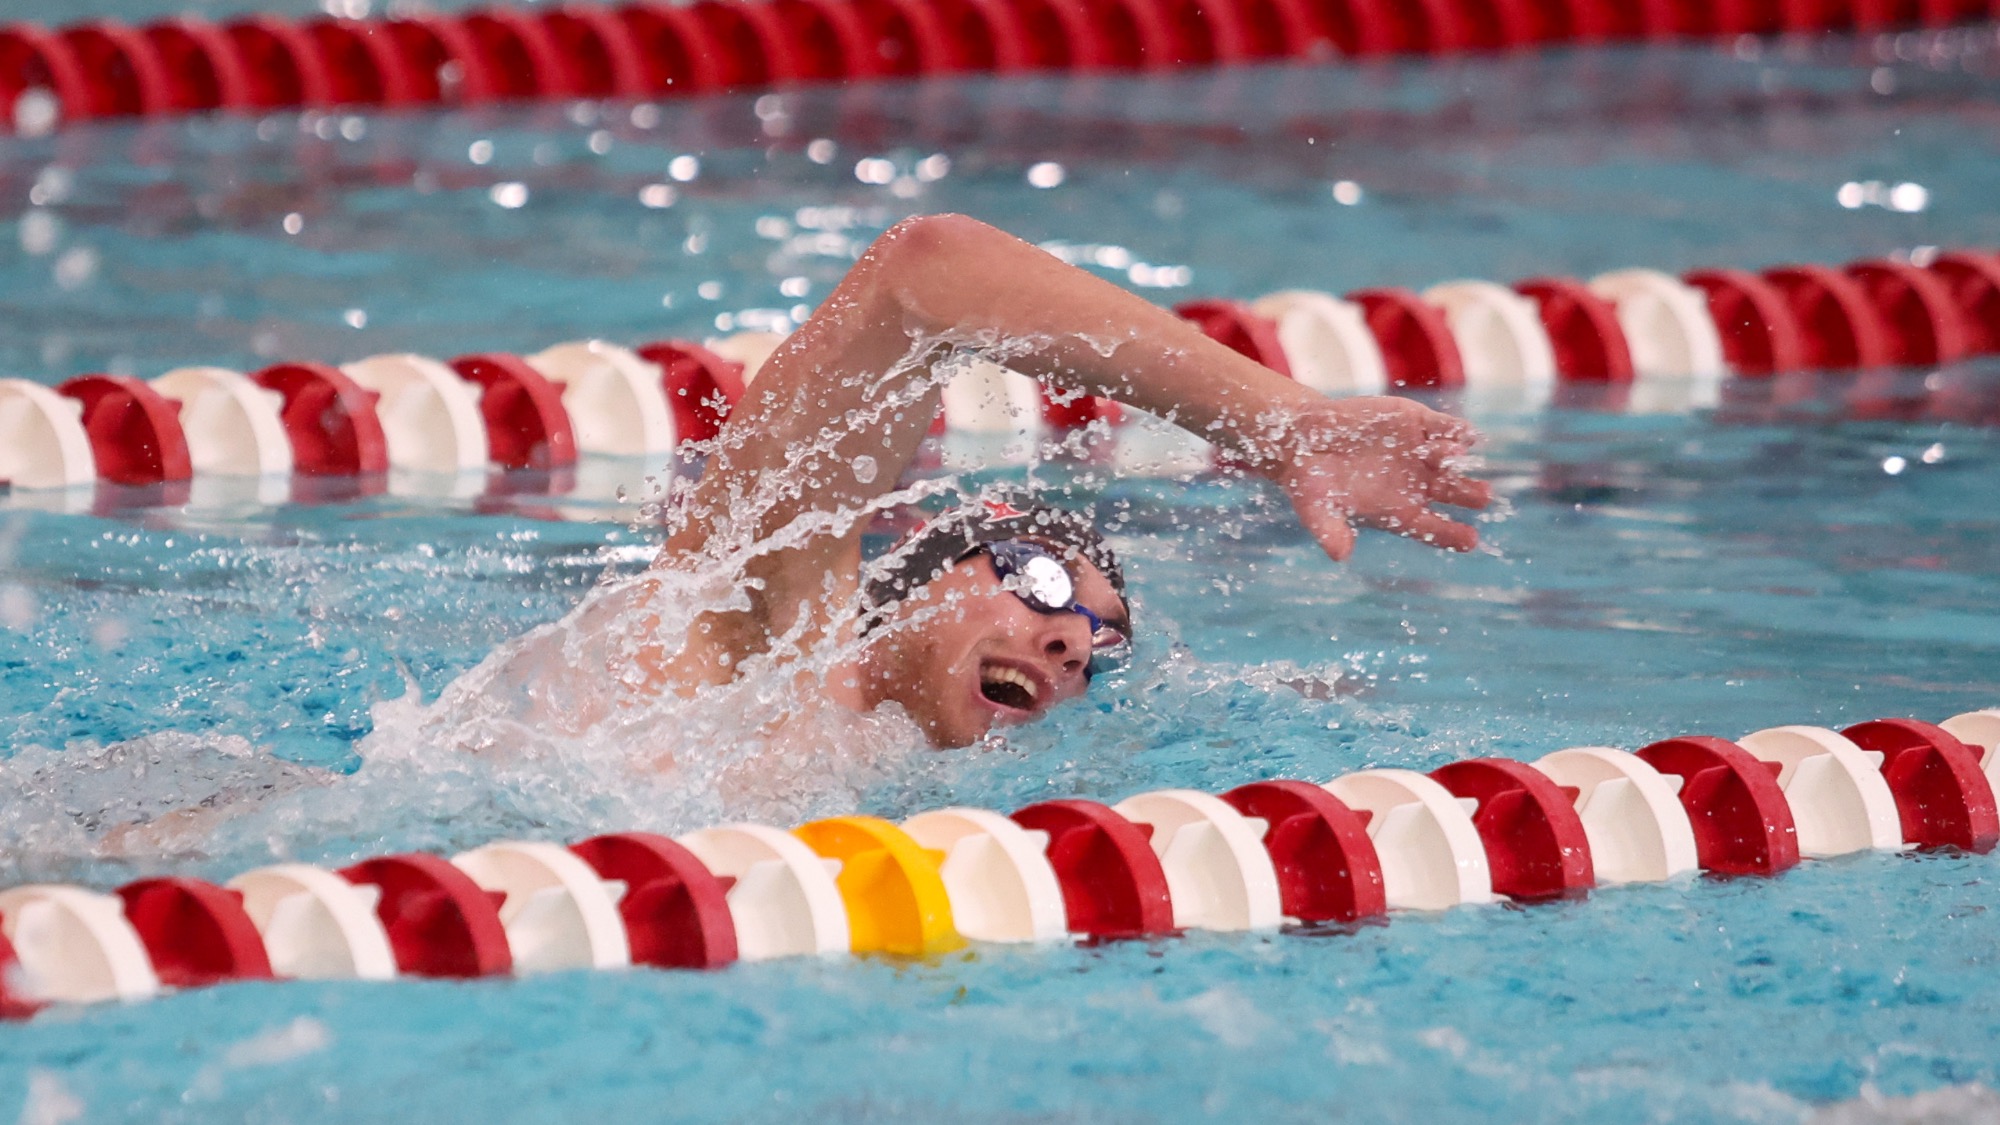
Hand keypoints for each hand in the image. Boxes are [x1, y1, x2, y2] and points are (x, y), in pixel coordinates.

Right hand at [1262, 397, 1491, 561]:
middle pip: (1452, 492)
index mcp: (1398, 511)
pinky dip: (1453, 430)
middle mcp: (1416, 484)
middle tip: (1482, 496)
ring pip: (1448, 458)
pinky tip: (1463, 434)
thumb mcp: (1314, 507)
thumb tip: (1339, 556)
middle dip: (1469, 494)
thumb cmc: (1310, 481)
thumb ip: (1328, 530)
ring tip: (1454, 455)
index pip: (1432, 528)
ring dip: (1453, 457)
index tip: (1470, 540)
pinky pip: (1442, 427)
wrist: (1303, 437)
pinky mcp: (1416, 422)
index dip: (1452, 535)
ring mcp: (1419, 452)